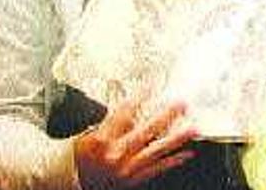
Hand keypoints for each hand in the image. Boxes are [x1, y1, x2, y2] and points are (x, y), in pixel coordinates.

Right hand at [74, 99, 197, 188]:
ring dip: (177, 138)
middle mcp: (115, 154)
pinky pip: (157, 169)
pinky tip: (187, 153)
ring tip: (193, 128)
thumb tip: (127, 104)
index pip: (124, 112)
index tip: (152, 85)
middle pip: (147, 130)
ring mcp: (126, 168)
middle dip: (166, 115)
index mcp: (101, 140)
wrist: (72, 182)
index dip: (140, 96)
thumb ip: (107, 122)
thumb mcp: (86, 135)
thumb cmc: (78, 158)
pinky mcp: (133, 180)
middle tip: (182, 103)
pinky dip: (173, 161)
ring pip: (157, 150)